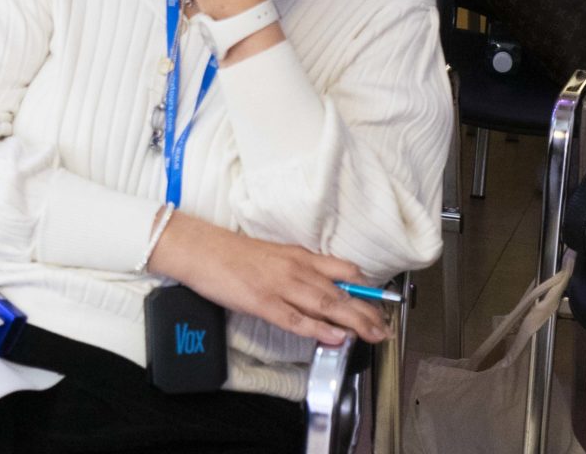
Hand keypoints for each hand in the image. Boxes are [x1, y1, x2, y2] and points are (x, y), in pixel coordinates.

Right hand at [147, 212, 387, 345]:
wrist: (201, 248)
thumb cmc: (232, 254)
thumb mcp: (273, 255)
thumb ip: (298, 270)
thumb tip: (320, 288)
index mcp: (299, 256)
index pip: (343, 270)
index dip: (365, 289)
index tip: (380, 305)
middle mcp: (295, 269)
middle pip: (341, 292)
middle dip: (367, 312)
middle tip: (385, 329)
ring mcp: (280, 286)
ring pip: (326, 304)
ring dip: (353, 321)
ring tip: (372, 335)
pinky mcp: (263, 302)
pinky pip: (296, 318)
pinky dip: (318, 328)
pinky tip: (335, 337)